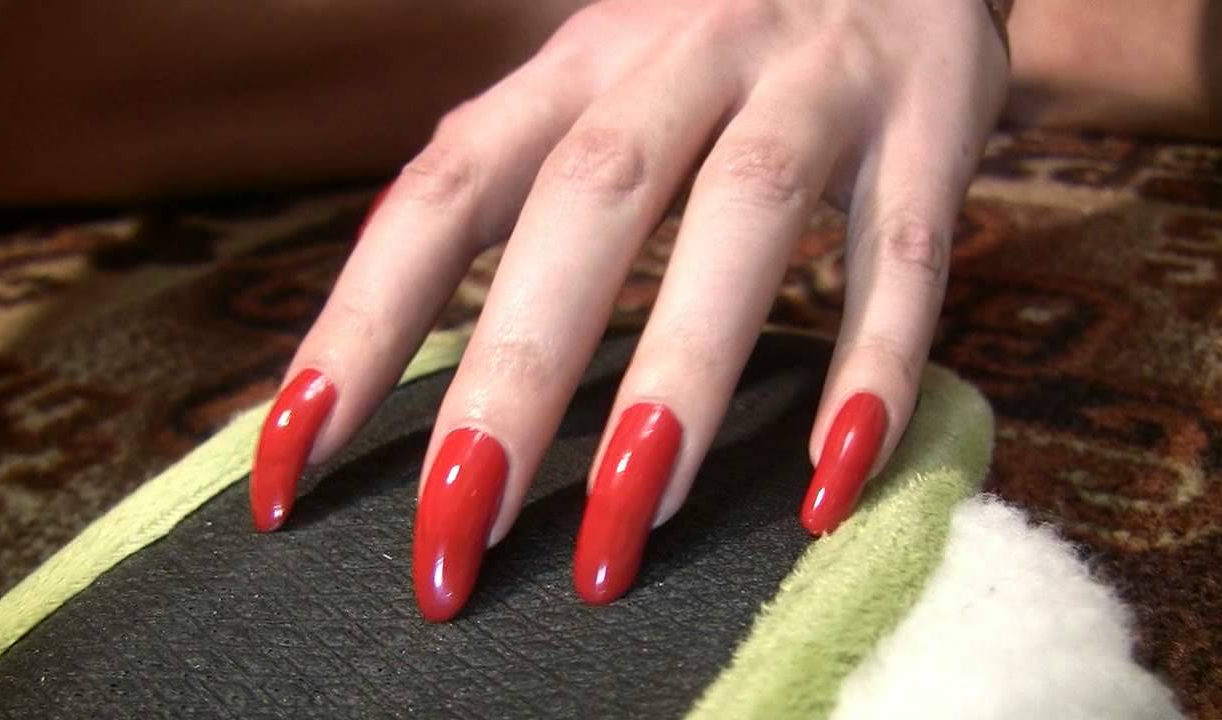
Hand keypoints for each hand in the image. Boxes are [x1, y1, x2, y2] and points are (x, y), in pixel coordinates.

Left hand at [250, 0, 1008, 620]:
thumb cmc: (721, 36)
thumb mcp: (607, 82)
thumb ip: (528, 189)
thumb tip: (415, 362)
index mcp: (577, 62)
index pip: (442, 192)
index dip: (355, 327)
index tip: (288, 471)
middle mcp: (684, 53)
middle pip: (584, 205)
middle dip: (513, 379)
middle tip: (456, 538)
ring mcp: (815, 77)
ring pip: (744, 217)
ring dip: (680, 379)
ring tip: (628, 531)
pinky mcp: (932, 116)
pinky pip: (907, 248)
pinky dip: (874, 364)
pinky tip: (832, 482)